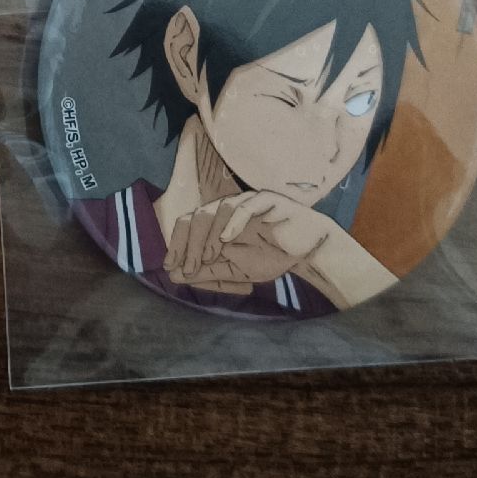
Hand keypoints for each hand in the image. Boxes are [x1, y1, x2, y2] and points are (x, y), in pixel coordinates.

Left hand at [163, 188, 333, 292]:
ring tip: (208, 257)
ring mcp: (244, 202)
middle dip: (189, 243)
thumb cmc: (270, 255)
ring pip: (216, 209)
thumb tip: (174, 277)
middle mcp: (225, 209)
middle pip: (197, 216)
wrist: (306, 250)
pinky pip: (244, 206)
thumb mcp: (235, 270)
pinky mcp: (264, 200)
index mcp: (216, 222)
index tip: (170, 267)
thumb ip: (207, 271)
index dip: (177, 245)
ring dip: (208, 235)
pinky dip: (232, 222)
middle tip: (189, 267)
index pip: (187, 226)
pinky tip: (227, 239)